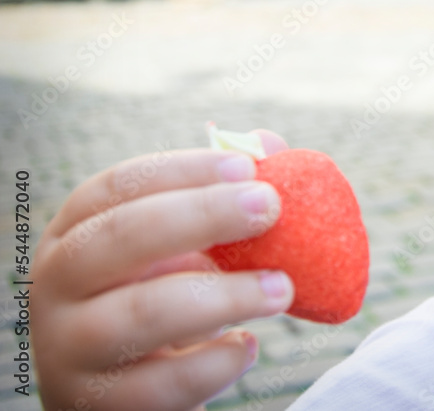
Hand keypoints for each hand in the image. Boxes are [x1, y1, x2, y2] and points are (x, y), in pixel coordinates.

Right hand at [33, 130, 293, 410]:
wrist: (132, 394)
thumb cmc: (165, 299)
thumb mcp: (186, 248)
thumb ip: (225, 196)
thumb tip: (268, 142)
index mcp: (77, 231)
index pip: (118, 186)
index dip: (184, 170)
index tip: (247, 166)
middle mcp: (58, 283)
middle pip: (121, 237)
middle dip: (202, 216)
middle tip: (270, 207)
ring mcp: (69, 347)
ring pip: (140, 314)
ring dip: (224, 295)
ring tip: (282, 288)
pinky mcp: (97, 403)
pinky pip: (160, 384)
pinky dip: (214, 363)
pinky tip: (247, 346)